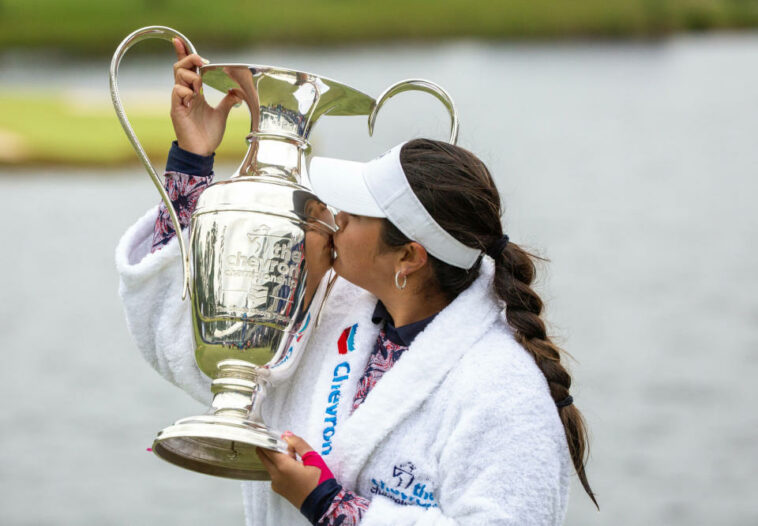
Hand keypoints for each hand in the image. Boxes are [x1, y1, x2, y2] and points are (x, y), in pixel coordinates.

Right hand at [169, 38, 240, 155]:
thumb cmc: (208, 134)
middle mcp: (185, 95)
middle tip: (202, 62)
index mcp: (194, 93)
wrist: (202, 152)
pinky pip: (177, 93)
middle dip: (190, 59)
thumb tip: (237, 92)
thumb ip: (227, 101)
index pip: (186, 69)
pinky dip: (186, 91)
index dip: (182, 54)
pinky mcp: (177, 111)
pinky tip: (194, 98)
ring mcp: (179, 102)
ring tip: (201, 87)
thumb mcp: (222, 114)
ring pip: (178, 77)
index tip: (179, 41)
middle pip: (180, 67)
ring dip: (192, 76)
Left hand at [257, 433, 321, 508]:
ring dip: (276, 458)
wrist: (322, 504)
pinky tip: (294, 469)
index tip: (274, 434)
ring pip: (269, 465)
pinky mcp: (279, 489)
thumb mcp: (313, 457)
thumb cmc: (319, 480)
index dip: (269, 440)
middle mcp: (275, 475)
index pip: (266, 448)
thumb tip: (286, 434)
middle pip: (264, 457)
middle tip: (287, 446)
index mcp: (283, 466)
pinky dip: (280, 468)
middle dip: (271, 448)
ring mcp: (275, 484)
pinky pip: (274, 474)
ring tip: (294, 459)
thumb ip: (298, 444)